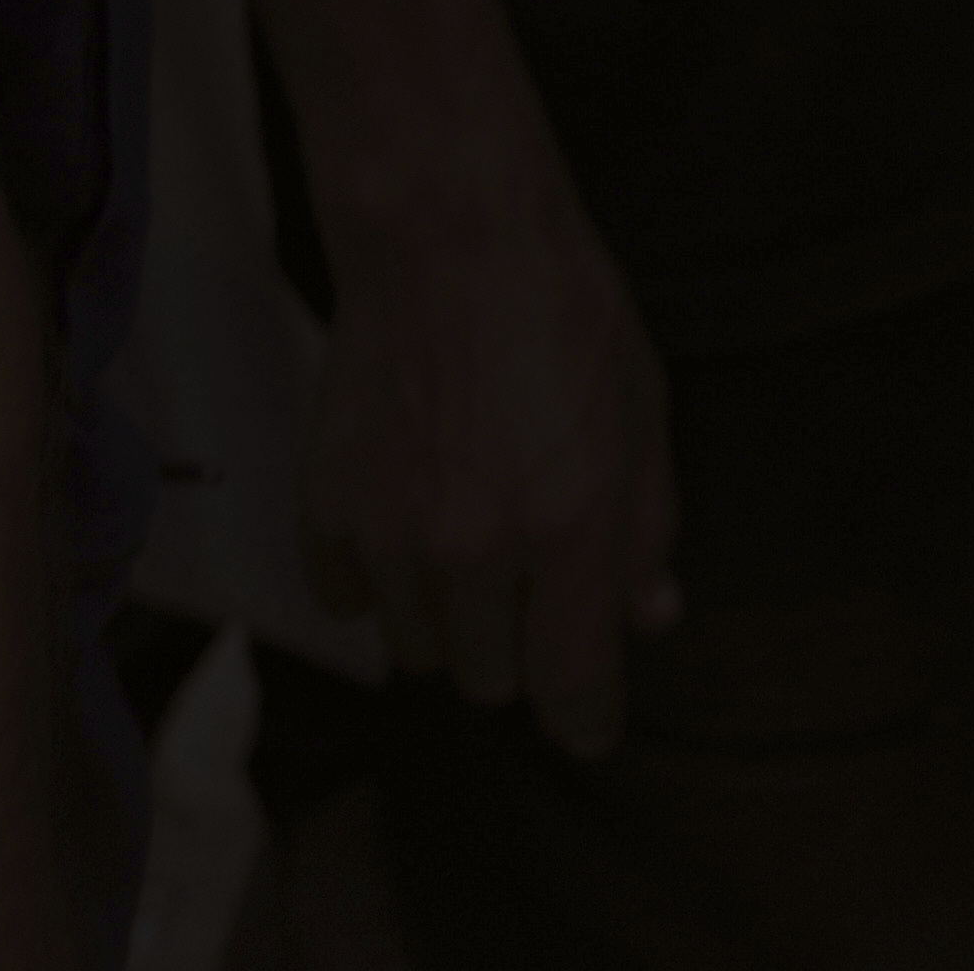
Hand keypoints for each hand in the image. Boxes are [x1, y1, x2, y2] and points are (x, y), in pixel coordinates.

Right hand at [301, 172, 675, 754]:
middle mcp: (473, 546)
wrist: (449, 244)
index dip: (588, 718)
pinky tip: (409, 523)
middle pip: (489, 678)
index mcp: (566, 525)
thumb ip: (646, 529)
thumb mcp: (643, 415)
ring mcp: (389, 533)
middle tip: (537, 581)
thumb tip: (650, 616)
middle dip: (521, 647)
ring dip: (451, 618)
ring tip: (474, 535)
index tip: (591, 730)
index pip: (573, 676)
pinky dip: (378, 581)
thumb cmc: (561, 313)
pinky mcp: (324, 510)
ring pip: (417, 648)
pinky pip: (348, 600)